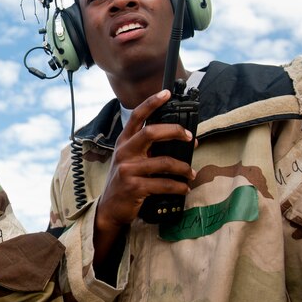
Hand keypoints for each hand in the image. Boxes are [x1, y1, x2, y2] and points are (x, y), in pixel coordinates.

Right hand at [93, 90, 195, 263]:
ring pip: (163, 162)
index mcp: (124, 142)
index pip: (136, 116)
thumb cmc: (124, 181)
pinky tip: (184, 187)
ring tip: (191, 172)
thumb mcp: (129, 160)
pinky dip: (178, 186)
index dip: (151, 103)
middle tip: (190, 137)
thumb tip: (178, 141)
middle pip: (150, 132)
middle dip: (174, 131)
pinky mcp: (134, 187)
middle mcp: (124, 152)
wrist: (110, 208)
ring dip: (183, 167)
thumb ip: (146, 148)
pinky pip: (163, 184)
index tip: (166, 93)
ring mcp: (128, 169)